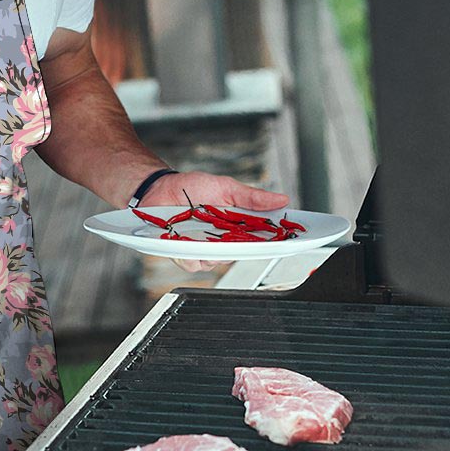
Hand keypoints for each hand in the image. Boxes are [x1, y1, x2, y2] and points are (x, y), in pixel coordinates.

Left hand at [140, 171, 289, 273]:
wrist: (160, 189)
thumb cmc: (192, 188)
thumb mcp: (226, 187)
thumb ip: (252, 197)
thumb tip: (281, 199)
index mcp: (237, 226)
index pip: (262, 239)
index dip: (276, 242)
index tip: (289, 240)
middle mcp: (223, 241)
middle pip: (241, 254)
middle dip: (243, 247)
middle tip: (238, 233)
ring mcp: (204, 249)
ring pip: (217, 262)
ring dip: (212, 249)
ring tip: (203, 230)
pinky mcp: (184, 254)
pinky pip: (193, 263)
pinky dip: (190, 253)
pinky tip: (185, 239)